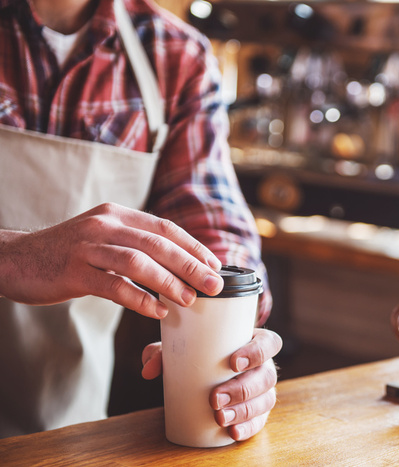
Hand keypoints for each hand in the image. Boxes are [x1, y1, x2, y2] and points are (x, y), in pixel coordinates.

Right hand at [0, 203, 223, 317]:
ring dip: (168, 281)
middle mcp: (104, 224)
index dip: (192, 246)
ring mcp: (87, 246)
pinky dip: (138, 298)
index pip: (164, 227)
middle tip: (213, 284)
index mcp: (117, 214)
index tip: (214, 265)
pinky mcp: (73, 271)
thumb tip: (178, 265)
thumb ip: (135, 245)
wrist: (15, 259)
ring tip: (189, 299)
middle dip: (190, 264)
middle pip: (157, 243)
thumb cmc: (68, 253)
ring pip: (137, 262)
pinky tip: (156, 311)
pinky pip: (112, 285)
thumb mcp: (103, 238)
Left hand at [142, 328, 282, 440]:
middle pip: (266, 376)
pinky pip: (260, 421)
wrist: (204, 376)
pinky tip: (233, 432)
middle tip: (215, 398)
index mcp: (254, 343)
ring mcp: (264, 391)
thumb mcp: (182, 350)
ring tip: (219, 418)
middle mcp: (264, 367)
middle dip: (242, 389)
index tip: (234, 362)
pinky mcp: (259, 412)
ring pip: (265, 400)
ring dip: (244, 411)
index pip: (269, 343)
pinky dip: (248, 428)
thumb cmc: (199, 356)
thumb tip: (148, 369)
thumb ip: (162, 353)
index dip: (258, 352)